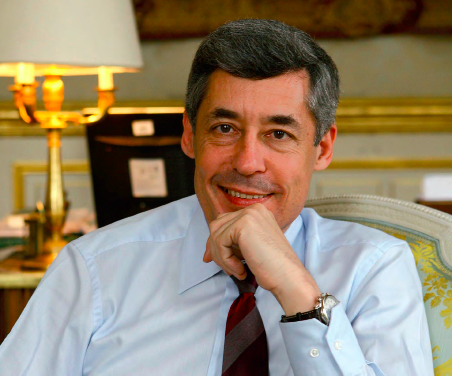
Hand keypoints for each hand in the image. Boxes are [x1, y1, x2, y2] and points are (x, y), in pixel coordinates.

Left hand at [203, 203, 320, 314]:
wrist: (288, 278)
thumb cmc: (273, 268)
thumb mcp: (250, 248)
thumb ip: (233, 242)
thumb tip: (207, 251)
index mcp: (257, 213)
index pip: (225, 222)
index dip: (216, 242)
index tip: (212, 259)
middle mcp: (253, 209)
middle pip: (217, 225)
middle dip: (215, 248)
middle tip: (225, 267)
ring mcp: (248, 215)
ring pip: (216, 234)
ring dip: (221, 257)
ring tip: (235, 271)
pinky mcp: (242, 225)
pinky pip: (220, 242)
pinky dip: (225, 260)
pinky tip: (240, 270)